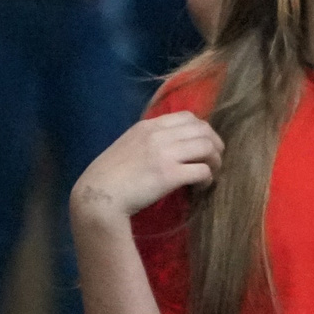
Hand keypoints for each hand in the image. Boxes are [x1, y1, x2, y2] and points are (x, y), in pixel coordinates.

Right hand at [72, 113, 222, 219]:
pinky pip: (203, 171)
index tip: (204, 145)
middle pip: (203, 129)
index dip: (203, 130)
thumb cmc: (108, 177)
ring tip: (211, 173)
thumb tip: (170, 147)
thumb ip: (148, 141)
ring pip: (207, 147)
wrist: (98, 196)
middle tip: (214, 160)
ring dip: (215, 161)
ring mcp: (165, 154)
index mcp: (148, 126)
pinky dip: (208, 178)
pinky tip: (202, 187)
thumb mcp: (127, 146)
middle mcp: (158, 135)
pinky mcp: (170, 175)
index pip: (188, 116)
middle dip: (215, 144)